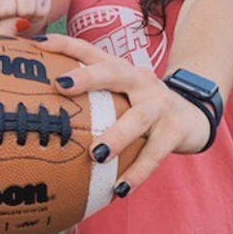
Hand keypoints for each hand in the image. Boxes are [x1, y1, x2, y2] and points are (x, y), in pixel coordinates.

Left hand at [0, 0, 51, 33]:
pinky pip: (42, 6)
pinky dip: (38, 14)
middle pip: (6, 9)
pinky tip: (30, 8)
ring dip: (24, 16)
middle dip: (7, 18)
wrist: (15, 0)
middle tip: (5, 14)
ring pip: (26, 7)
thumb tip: (20, 22)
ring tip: (17, 11)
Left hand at [31, 34, 211, 195]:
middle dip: (88, 76)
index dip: (65, 45)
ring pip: (138, 117)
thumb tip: (41, 106)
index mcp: (120, 69)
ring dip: (117, 136)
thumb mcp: (118, 92)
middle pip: (114, 72)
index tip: (39, 43)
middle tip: (61, 84)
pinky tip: (120, 189)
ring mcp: (160, 103)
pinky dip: (138, 172)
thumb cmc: (140, 104)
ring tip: (95, 155)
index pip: (89, 50)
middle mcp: (139, 80)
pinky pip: (155, 153)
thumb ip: (89, 94)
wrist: (194, 113)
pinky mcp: (176, 129)